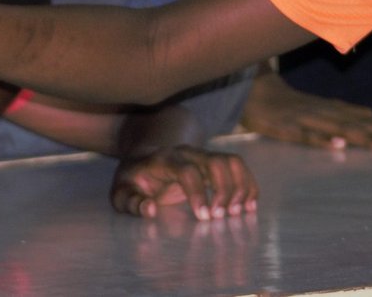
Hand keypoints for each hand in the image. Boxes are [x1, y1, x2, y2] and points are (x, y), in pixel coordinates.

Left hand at [111, 145, 257, 220]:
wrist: (143, 159)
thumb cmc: (133, 181)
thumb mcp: (121, 193)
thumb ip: (131, 202)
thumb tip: (149, 209)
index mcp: (164, 160)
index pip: (187, 170)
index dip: (198, 192)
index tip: (204, 217)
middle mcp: (187, 154)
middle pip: (215, 161)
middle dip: (224, 190)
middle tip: (222, 217)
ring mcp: (203, 156)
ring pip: (231, 161)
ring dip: (241, 186)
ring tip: (240, 213)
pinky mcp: (213, 164)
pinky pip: (238, 167)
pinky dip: (248, 184)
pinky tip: (250, 205)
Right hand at [239, 68, 371, 150]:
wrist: (254, 92)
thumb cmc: (291, 103)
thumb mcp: (322, 105)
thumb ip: (346, 111)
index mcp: (334, 110)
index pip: (366, 121)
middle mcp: (325, 113)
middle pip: (358, 126)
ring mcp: (307, 120)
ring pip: (338, 129)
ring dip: (362, 137)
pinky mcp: (287, 128)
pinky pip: (306, 136)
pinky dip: (323, 139)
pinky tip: (338, 145)